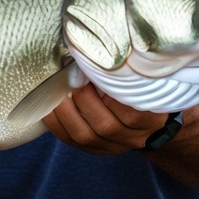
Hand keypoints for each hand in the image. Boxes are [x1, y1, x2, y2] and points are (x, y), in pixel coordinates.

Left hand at [43, 83, 168, 154]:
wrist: (144, 119)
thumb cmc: (139, 89)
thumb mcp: (143, 80)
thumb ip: (127, 71)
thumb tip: (96, 49)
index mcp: (150, 120)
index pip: (132, 112)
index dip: (110, 92)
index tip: (97, 71)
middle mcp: (133, 138)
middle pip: (105, 125)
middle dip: (83, 99)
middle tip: (72, 76)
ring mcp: (112, 147)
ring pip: (85, 135)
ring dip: (65, 110)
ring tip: (57, 88)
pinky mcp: (93, 150)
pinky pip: (69, 140)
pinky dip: (55, 121)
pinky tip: (48, 103)